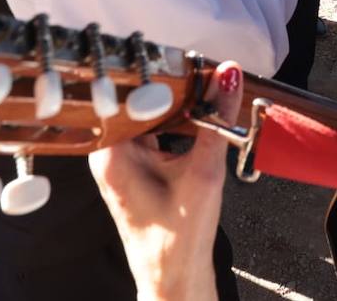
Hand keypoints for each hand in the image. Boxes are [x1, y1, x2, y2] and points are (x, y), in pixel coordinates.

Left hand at [90, 62, 242, 300]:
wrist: (174, 278)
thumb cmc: (177, 239)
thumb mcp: (204, 173)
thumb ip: (216, 120)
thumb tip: (228, 76)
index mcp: (110, 151)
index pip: (130, 91)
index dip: (162, 71)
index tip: (192, 59)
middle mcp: (108, 150)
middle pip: (139, 98)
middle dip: (175, 84)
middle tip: (207, 71)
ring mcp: (120, 156)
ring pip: (149, 110)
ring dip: (179, 101)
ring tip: (208, 90)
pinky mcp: (135, 162)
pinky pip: (155, 126)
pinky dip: (177, 118)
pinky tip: (199, 115)